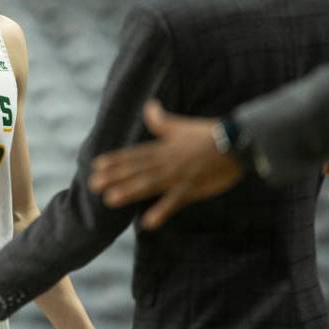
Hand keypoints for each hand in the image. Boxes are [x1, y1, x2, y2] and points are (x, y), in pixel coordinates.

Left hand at [88, 101, 243, 228]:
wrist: (236, 143)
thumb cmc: (208, 134)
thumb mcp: (181, 126)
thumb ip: (161, 121)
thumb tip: (149, 105)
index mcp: (163, 148)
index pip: (134, 155)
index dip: (115, 161)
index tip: (96, 166)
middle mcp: (166, 162)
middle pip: (136, 170)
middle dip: (114, 177)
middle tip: (93, 185)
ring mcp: (178, 176)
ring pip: (150, 184)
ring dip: (130, 192)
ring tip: (110, 200)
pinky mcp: (192, 189)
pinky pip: (175, 202)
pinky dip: (161, 212)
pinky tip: (147, 223)